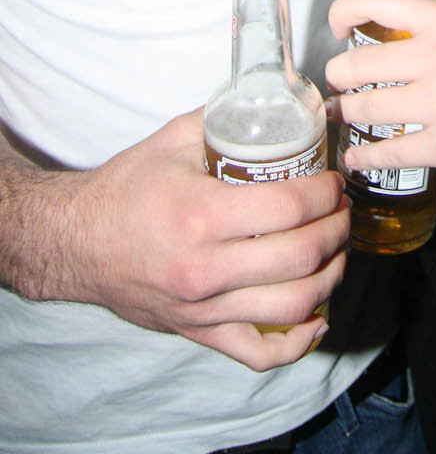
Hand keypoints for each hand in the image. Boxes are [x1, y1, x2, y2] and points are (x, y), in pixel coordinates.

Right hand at [35, 109, 349, 368]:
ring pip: (292, 306)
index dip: (325, 194)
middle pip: (300, 258)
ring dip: (330, 276)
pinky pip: (259, 352)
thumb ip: (225, 117)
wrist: (74, 242)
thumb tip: (278, 101)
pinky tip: (318, 317)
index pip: (288, 209)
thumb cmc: (124, 189)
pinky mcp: (198, 332)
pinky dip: (298, 343)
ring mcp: (202, 308)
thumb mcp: (173, 140)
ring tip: (337, 250)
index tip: (334, 181)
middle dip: (337, 230)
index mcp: (200, 216)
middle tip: (343, 209)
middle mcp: (204, 269)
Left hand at [327, 0, 435, 177]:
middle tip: (340, 82)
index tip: (338, 26)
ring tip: (345, 115)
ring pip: (364, 109)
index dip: (344, 11)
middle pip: (356, 65)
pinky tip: (357, 158)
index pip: (376, 2)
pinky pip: (389, 153)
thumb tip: (414, 41)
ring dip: (348, 114)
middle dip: (339, 76)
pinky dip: (365, 157)